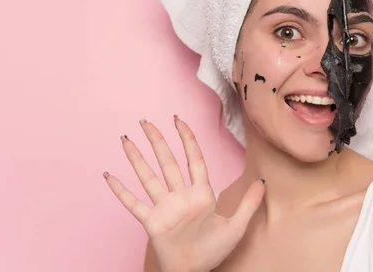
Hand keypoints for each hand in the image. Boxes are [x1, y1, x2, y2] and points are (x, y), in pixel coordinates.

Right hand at [103, 116, 264, 271]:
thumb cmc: (213, 251)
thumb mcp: (236, 226)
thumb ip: (249, 203)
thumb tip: (263, 181)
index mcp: (201, 193)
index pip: (193, 159)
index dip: (187, 139)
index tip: (178, 120)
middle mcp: (180, 196)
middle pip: (167, 162)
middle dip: (157, 141)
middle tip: (145, 121)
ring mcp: (164, 207)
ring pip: (148, 177)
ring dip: (136, 158)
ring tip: (125, 139)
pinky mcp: (151, 222)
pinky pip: (133, 204)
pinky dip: (120, 191)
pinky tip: (109, 176)